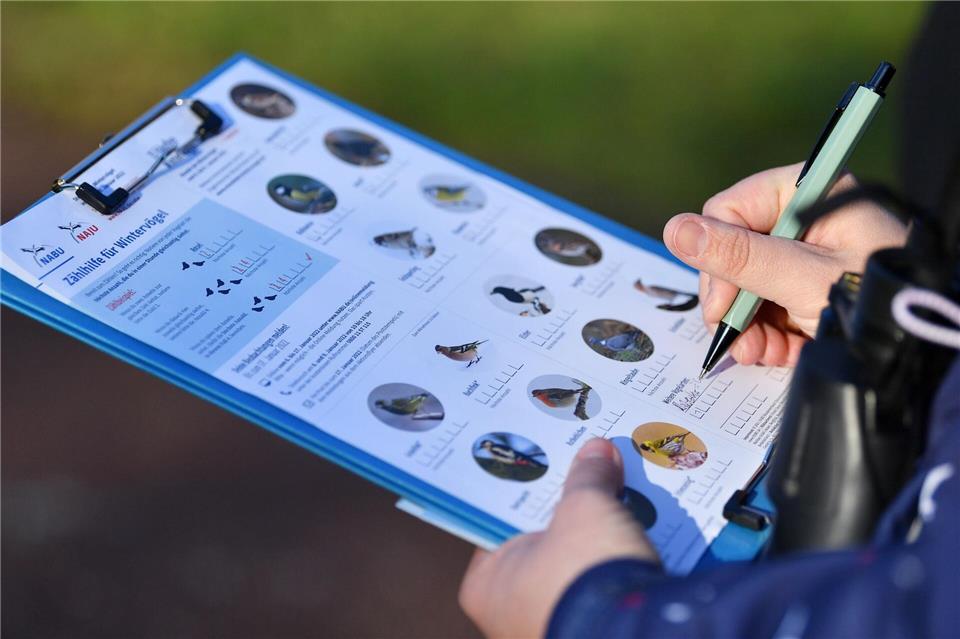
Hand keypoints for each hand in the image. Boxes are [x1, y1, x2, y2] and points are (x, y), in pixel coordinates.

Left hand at [459, 439, 656, 637]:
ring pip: (573, 566)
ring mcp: (550, 626)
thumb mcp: (586, 507)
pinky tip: (638, 533)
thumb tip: (598, 452)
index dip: (526, 488)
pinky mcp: (591, 632)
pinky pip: (599, 588)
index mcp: (487, 584)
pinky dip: (613, 565)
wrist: (638, 636)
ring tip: (620, 495)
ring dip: (595, 538)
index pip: (499, 521)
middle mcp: (510, 612)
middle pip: (540, 542)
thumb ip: (588, 477)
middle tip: (587, 470)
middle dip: (567, 512)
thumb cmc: (583, 574)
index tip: (546, 459)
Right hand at [663, 163, 906, 366]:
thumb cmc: (878, 302)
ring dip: (745, 325)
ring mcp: (807, 259)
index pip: (731, 209)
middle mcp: (806, 221)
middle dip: (732, 299)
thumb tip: (674, 229)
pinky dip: (765, 335)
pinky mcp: (809, 292)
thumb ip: (738, 256)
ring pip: (747, 286)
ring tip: (757, 353)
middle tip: (733, 334)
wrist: (924, 350)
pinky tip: (774, 354)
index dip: (716, 256)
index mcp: (810, 194)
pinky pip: (767, 308)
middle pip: (735, 252)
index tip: (720, 305)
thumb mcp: (803, 279)